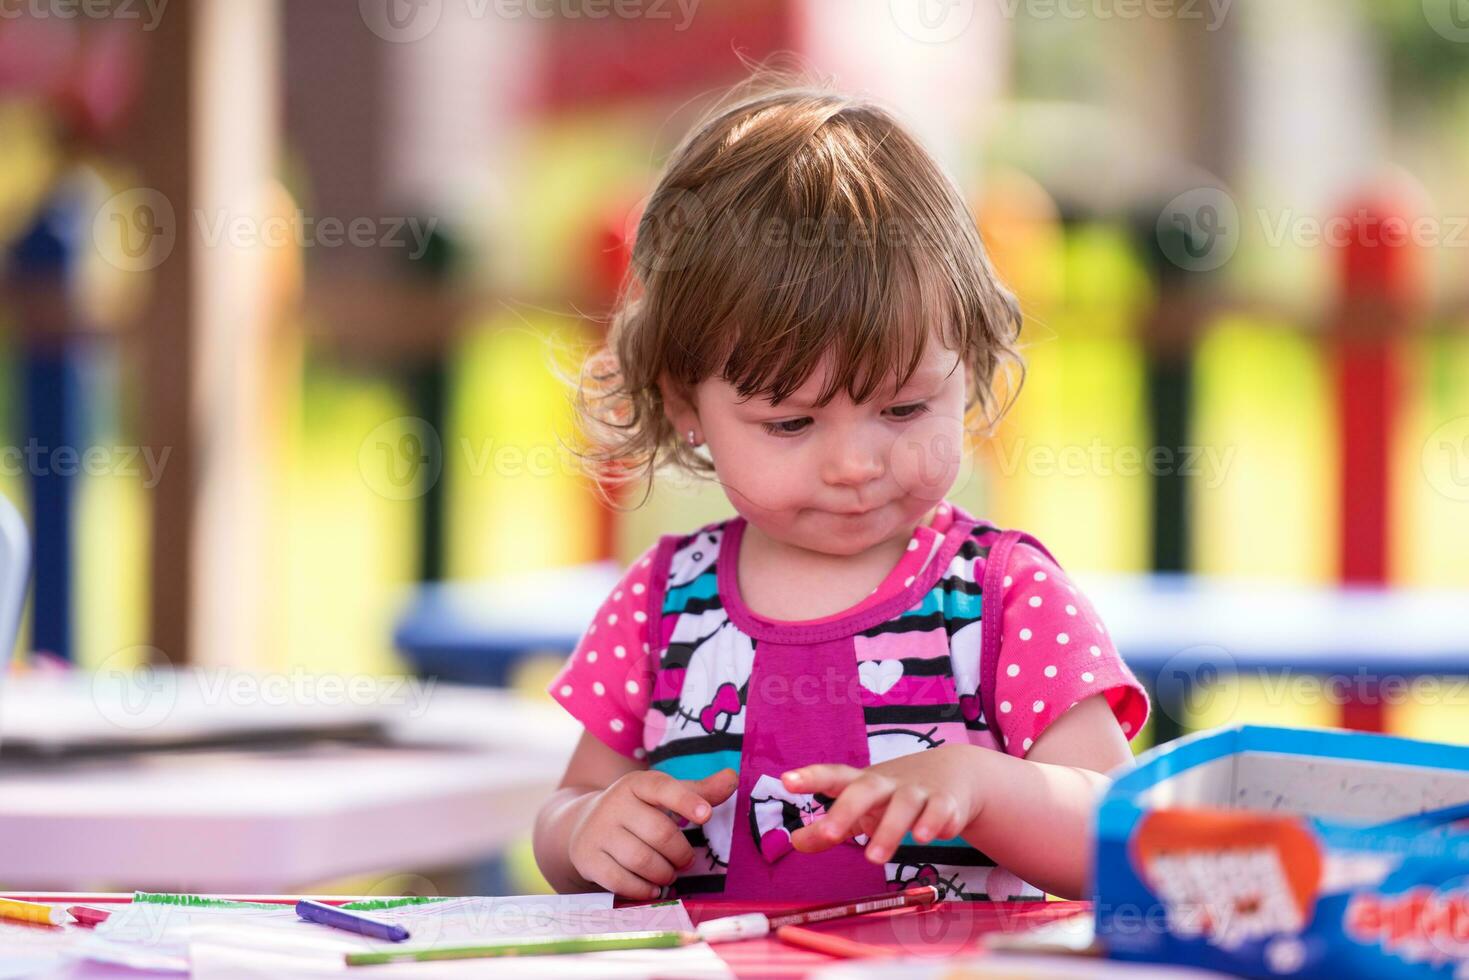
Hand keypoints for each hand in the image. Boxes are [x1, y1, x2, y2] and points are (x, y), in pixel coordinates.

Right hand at [568, 768, 736, 898]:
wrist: (582, 825)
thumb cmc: (636, 811)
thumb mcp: (662, 797)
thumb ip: (699, 791)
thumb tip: (732, 777)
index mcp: (637, 784)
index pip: (663, 787)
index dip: (686, 801)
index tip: (706, 815)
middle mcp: (614, 803)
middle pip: (660, 833)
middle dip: (681, 854)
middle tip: (685, 862)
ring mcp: (598, 831)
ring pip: (642, 861)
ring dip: (664, 874)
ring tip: (669, 875)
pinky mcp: (587, 858)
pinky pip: (622, 881)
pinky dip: (643, 890)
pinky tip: (652, 889)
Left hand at [782, 745, 984, 864]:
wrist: (953, 772)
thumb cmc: (893, 795)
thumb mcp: (861, 808)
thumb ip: (829, 827)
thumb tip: (794, 841)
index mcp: (862, 783)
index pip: (833, 776)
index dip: (810, 778)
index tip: (786, 781)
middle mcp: (887, 784)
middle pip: (865, 789)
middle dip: (846, 810)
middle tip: (827, 833)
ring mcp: (917, 791)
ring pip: (904, 805)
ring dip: (889, 830)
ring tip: (874, 858)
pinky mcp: (945, 802)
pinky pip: (939, 811)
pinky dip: (933, 823)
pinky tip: (926, 838)